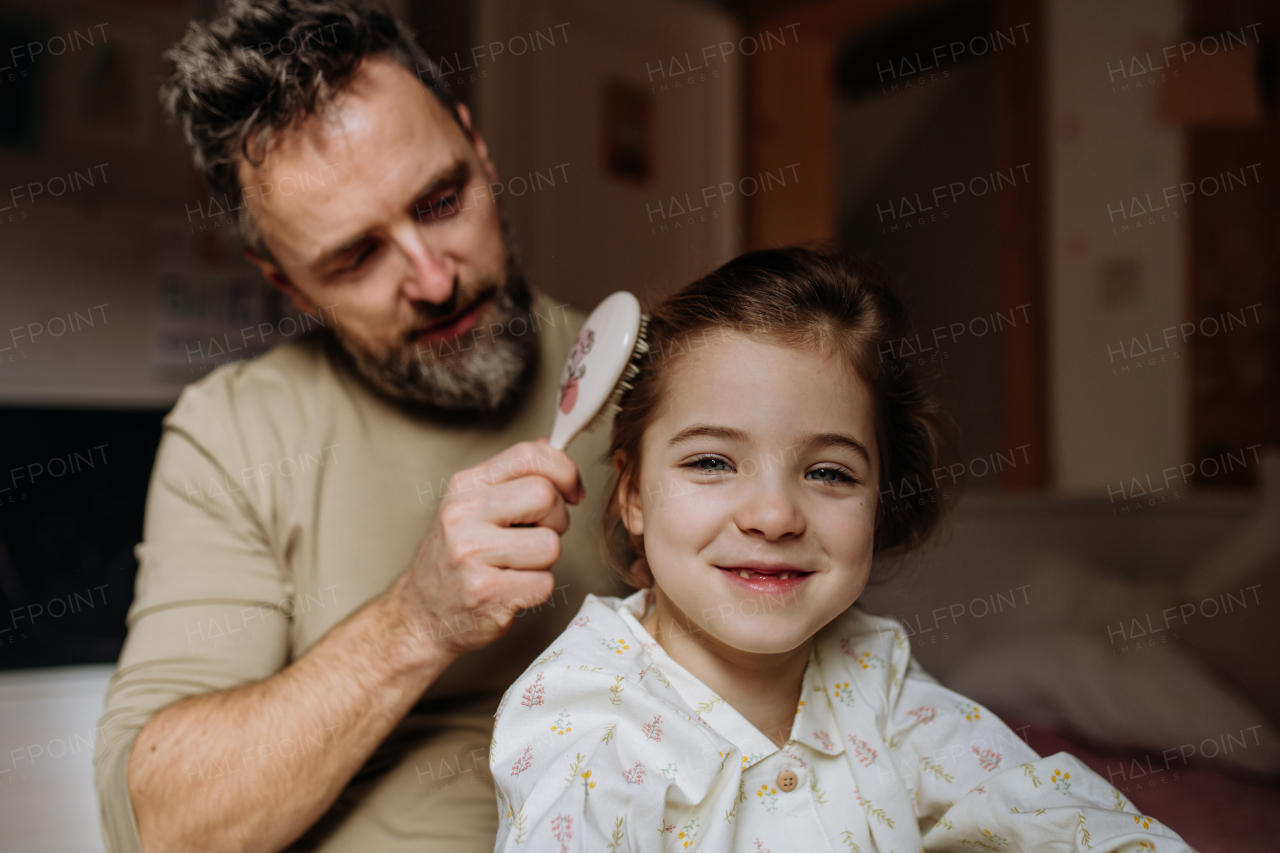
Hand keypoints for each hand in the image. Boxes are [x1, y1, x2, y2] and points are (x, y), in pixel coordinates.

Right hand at [399, 441, 583, 655]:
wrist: (420, 616)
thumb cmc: (455, 560)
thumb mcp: (471, 507)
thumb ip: (510, 477)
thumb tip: (548, 444)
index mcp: (464, 487)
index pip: (528, 455)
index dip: (564, 470)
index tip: (572, 492)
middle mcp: (463, 514)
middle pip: (546, 496)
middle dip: (557, 519)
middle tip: (538, 535)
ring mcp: (472, 554)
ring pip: (551, 544)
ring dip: (545, 560)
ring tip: (517, 566)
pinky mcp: (486, 592)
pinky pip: (545, 583)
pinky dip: (537, 590)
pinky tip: (511, 590)